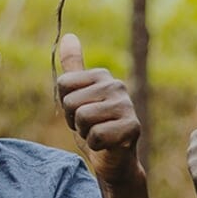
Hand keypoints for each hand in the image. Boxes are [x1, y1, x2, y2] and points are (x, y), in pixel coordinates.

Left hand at [56, 33, 143, 185]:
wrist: (115, 161)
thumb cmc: (95, 128)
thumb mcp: (79, 97)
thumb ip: (73, 69)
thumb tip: (69, 36)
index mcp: (102, 75)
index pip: (63, 84)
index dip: (66, 106)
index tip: (81, 114)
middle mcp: (116, 85)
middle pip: (71, 102)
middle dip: (75, 122)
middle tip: (91, 127)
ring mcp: (127, 105)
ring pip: (83, 118)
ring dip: (85, 134)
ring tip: (98, 134)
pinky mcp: (133, 127)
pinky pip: (96, 135)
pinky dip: (96, 146)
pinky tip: (108, 145)